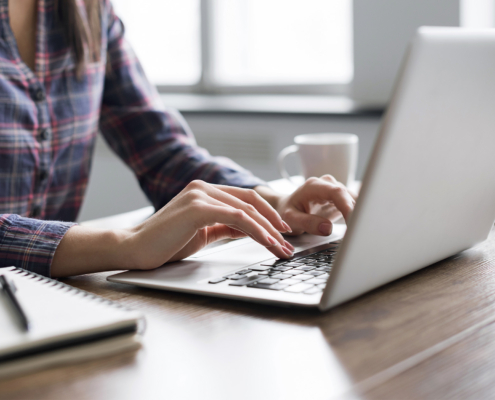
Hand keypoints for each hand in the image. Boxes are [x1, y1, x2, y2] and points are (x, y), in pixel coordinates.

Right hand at [120, 180, 294, 269]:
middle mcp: (203, 187)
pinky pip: (236, 218)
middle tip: (288, 242)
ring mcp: (200, 195)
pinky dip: (256, 230)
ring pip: (246, 210)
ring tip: (282, 248)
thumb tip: (248, 230)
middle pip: (251, 201)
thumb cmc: (165, 243)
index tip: (281, 231)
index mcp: (205, 191)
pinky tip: (267, 242)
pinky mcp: (197, 208)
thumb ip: (224, 226)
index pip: (245, 198)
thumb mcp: (203, 233)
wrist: (134, 249)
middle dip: (274, 223)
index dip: (267, 214)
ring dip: (269, 230)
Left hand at [256, 175, 355, 236]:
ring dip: (359, 216)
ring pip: (355, 202)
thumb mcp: (291, 219)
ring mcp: (336, 190)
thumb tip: (327, 228)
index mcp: (314, 186)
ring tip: (359, 234)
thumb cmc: (287, 211)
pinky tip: (357, 229)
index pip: (337, 192)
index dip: (348, 206)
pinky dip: (357, 217)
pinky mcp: (342, 198)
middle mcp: (328, 184)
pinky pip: (354, 206)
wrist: (287, 206)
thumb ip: (307, 223)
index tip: (354, 222)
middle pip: (349, 196)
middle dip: (356, 214)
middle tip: (359, 233)